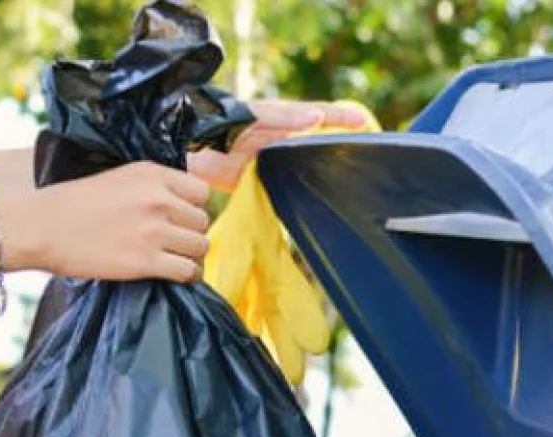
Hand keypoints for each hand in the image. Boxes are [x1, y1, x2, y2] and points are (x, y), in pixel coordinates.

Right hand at [11, 162, 211, 282]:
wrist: (42, 227)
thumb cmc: (73, 204)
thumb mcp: (119, 177)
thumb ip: (153, 185)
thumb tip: (183, 201)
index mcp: (152, 174)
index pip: (202, 191)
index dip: (194, 207)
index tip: (181, 218)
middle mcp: (158, 199)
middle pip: (203, 221)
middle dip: (191, 233)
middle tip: (175, 242)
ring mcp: (154, 231)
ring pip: (201, 247)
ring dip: (192, 256)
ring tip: (178, 260)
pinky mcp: (146, 261)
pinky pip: (188, 271)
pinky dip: (188, 276)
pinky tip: (178, 276)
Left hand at [189, 100, 371, 191]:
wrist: (185, 146)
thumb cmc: (218, 123)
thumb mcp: (253, 117)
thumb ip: (283, 118)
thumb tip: (317, 117)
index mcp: (281, 119)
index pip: (319, 115)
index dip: (343, 119)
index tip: (367, 124)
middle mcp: (279, 138)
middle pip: (316, 143)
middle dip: (339, 148)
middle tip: (366, 158)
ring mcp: (269, 160)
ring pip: (302, 165)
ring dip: (321, 172)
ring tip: (347, 182)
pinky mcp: (255, 180)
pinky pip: (283, 186)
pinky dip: (298, 193)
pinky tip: (310, 204)